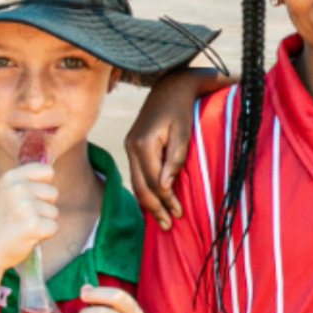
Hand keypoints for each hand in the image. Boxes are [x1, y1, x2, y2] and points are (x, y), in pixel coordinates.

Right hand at [0, 163, 58, 282]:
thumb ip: (24, 182)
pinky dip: (44, 235)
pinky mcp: (33, 224)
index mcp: (11, 177)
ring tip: (22, 227)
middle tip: (23, 217)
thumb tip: (50, 172)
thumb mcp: (4, 193)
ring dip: (42, 222)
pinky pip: (53, 227)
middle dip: (44, 207)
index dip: (44, 186)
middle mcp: (18, 188)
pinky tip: (27, 236)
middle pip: (53, 193)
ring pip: (53, 212)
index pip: (46, 170)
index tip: (31, 198)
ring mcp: (25, 206)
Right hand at [126, 67, 231, 228]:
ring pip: (136, 182)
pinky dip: (145, 189)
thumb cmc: (183, 109)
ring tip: (162, 219)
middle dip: (154, 208)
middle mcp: (131, 146)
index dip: (166, 200)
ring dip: (149, 202)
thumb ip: (175, 160)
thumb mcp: (184, 133)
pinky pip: (137, 173)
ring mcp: (129, 145)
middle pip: (140, 186)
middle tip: (168, 226)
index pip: (153, 182)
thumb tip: (165, 187)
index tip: (179, 214)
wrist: (171, 85)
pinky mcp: (132, 145)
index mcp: (144, 143)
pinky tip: (154, 201)